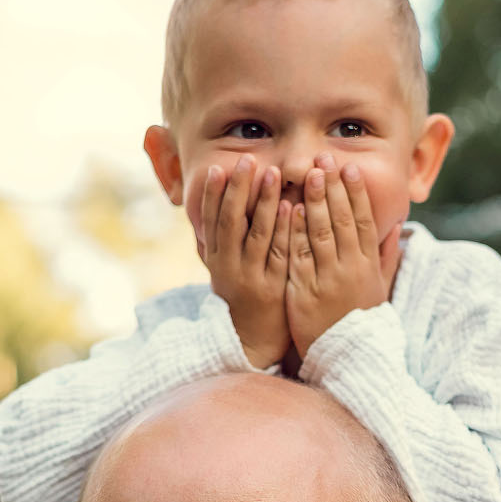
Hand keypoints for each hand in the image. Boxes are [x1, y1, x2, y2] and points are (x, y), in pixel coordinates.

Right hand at [202, 157, 291, 368]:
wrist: (255, 341)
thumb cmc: (245, 296)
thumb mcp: (228, 269)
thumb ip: (226, 241)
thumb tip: (224, 204)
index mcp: (215, 259)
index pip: (211, 221)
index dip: (213, 195)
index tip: (217, 169)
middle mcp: (229, 266)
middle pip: (230, 222)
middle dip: (237, 190)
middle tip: (246, 160)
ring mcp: (251, 276)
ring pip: (256, 234)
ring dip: (263, 202)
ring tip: (272, 173)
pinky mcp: (273, 286)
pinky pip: (278, 253)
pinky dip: (283, 229)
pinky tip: (289, 207)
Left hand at [285, 155, 402, 359]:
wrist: (346, 359)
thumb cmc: (361, 323)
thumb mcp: (380, 290)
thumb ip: (387, 258)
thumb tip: (398, 229)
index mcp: (368, 267)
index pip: (364, 223)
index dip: (357, 195)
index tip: (350, 170)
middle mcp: (350, 270)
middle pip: (342, 221)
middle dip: (333, 189)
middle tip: (324, 161)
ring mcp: (327, 281)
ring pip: (320, 234)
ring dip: (314, 202)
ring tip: (308, 176)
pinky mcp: (303, 293)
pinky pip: (298, 257)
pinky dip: (294, 232)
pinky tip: (288, 210)